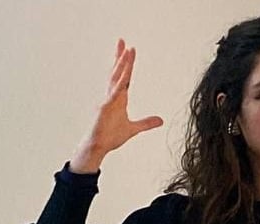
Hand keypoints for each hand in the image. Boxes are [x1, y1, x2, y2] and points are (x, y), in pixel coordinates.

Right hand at [70, 39, 163, 172]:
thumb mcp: (134, 129)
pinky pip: (113, 94)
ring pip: (115, 79)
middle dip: (120, 57)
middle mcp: (111, 96)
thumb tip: (161, 120)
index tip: (129, 50)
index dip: (126, 64)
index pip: (124, 77)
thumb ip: (146, 123)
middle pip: (117, 73)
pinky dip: (119, 84)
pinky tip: (125, 75)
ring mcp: (107, 101)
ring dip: (121, 65)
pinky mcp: (104, 108)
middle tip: (124, 41)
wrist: (98, 146)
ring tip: (126, 51)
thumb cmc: (111, 136)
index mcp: (118, 99)